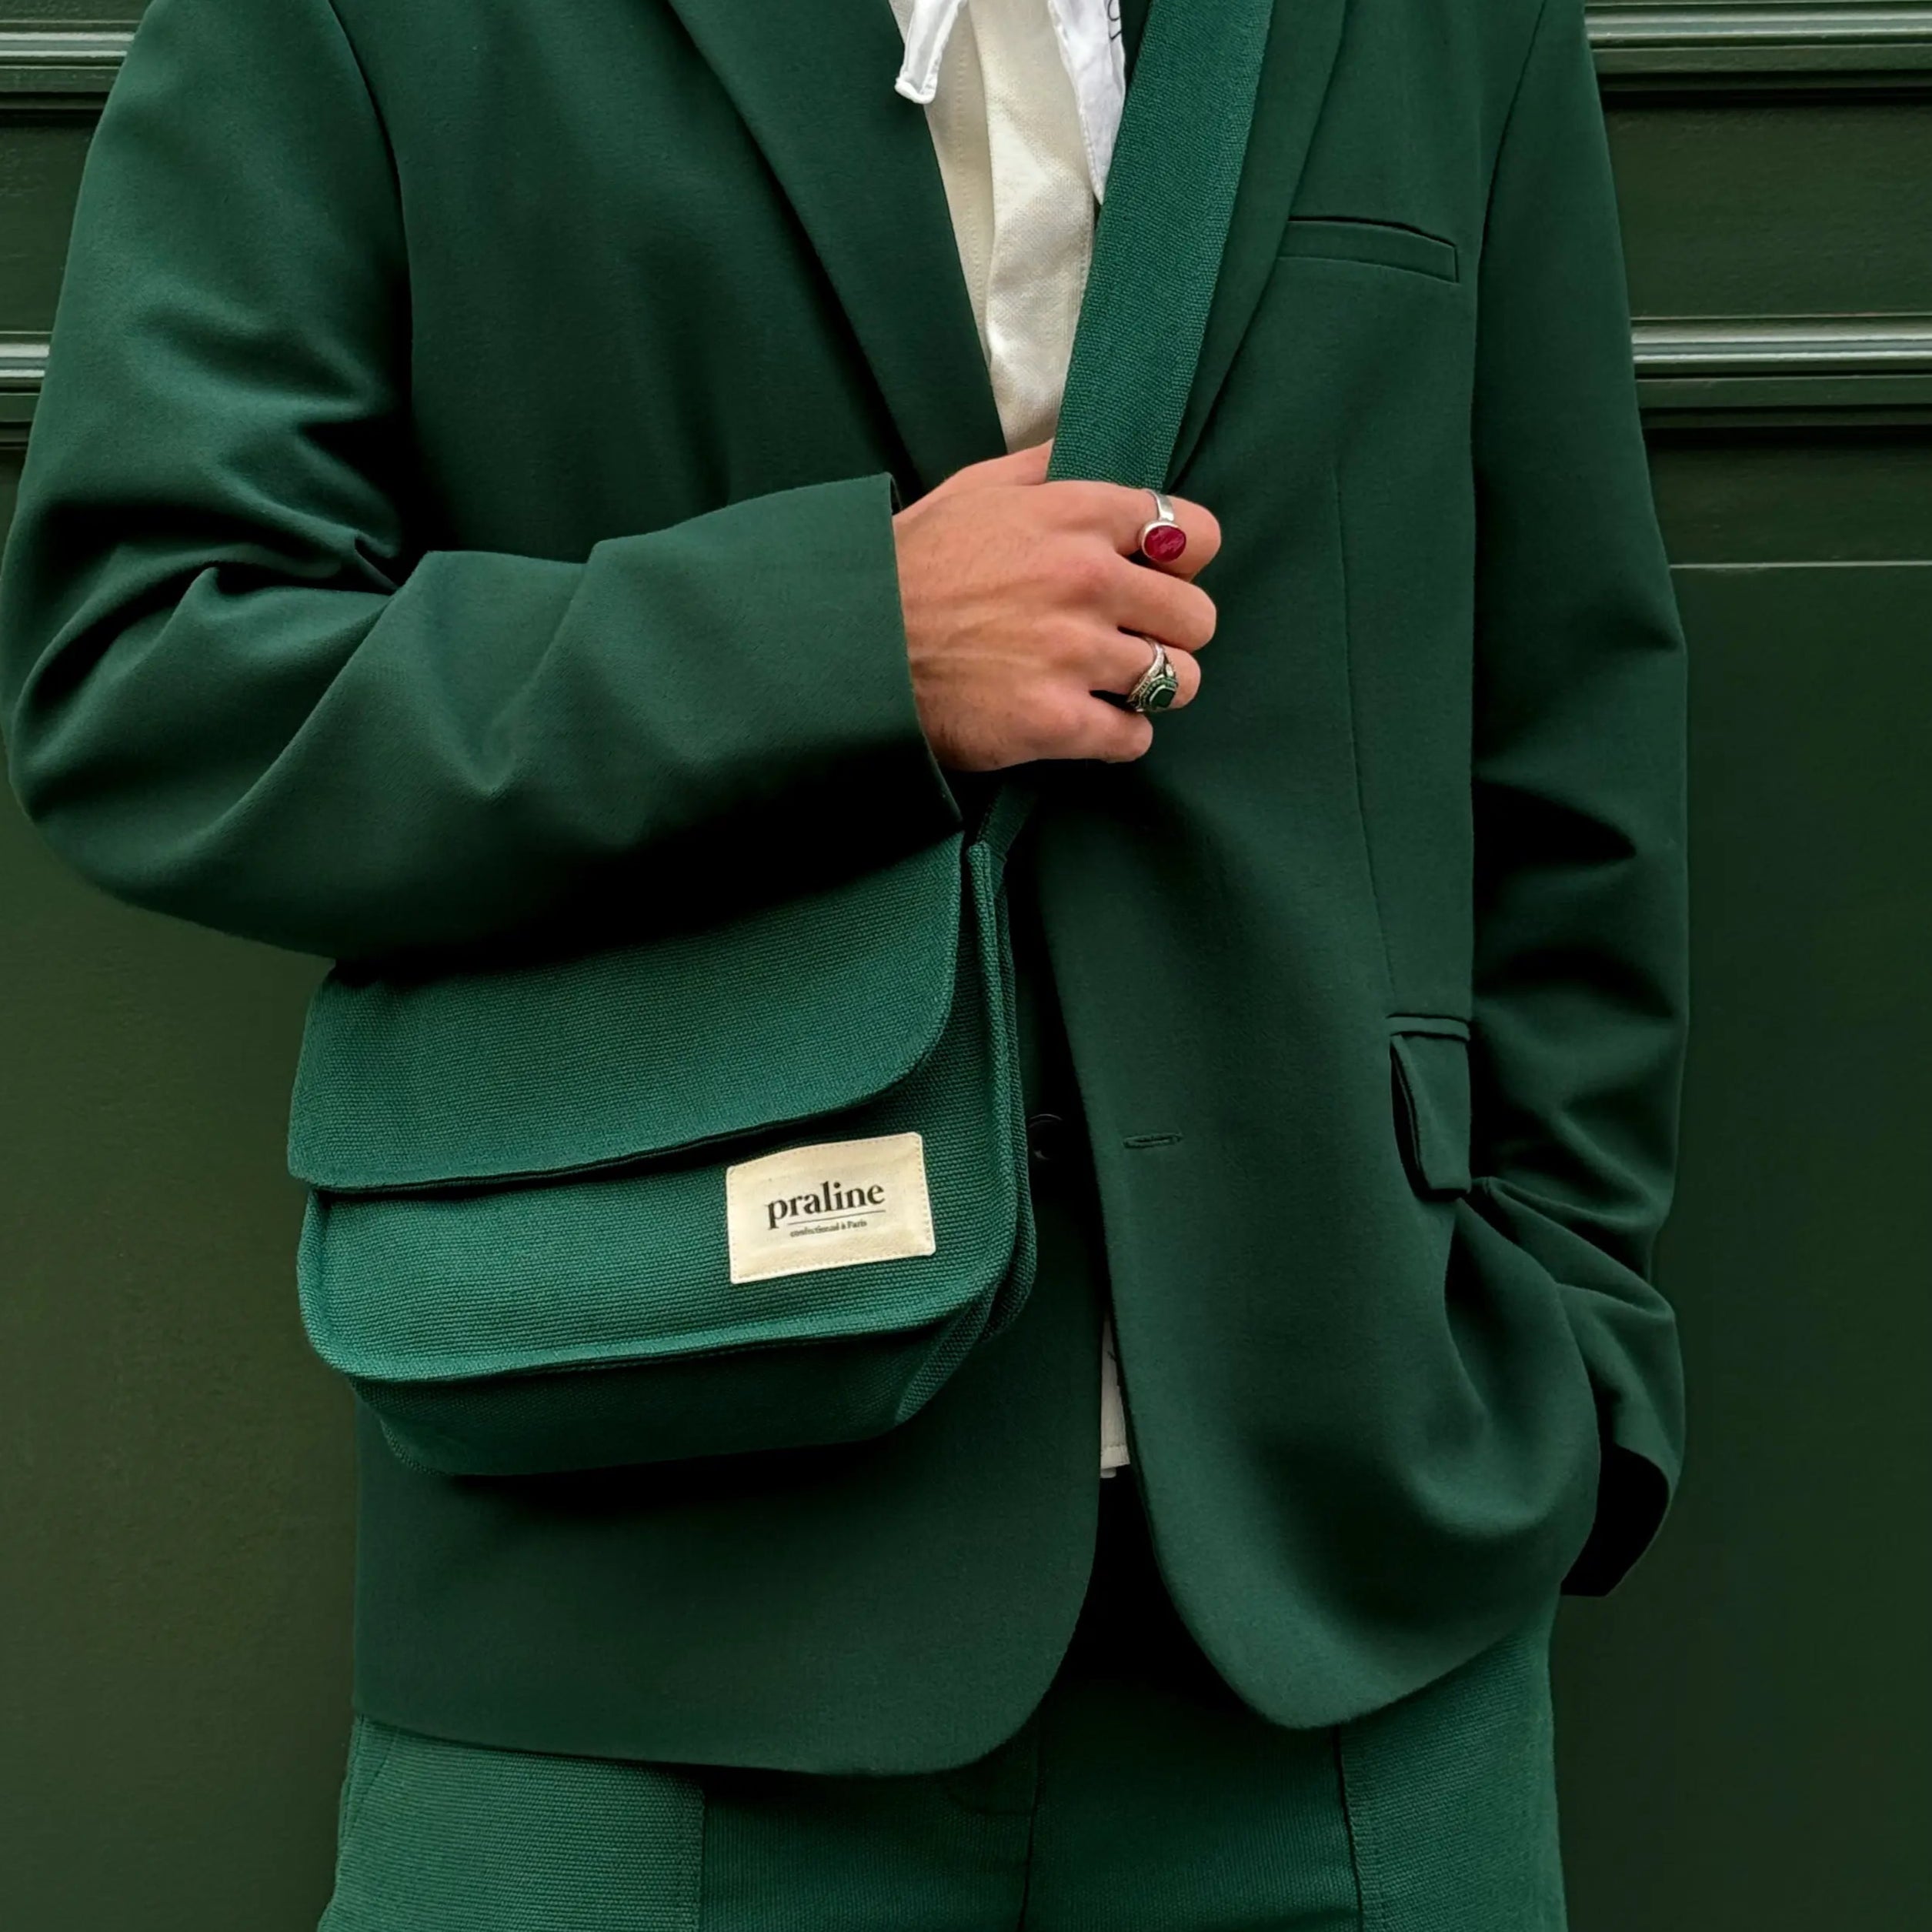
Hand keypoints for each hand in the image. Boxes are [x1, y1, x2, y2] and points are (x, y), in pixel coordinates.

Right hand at [892, 441, 1220, 770]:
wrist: (847, 646)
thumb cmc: (905, 566)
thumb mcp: (971, 490)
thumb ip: (1042, 468)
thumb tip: (1086, 445)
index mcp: (1075, 516)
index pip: (1194, 534)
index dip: (1183, 562)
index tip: (1157, 578)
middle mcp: (1087, 581)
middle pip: (1197, 616)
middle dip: (1170, 632)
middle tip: (1133, 640)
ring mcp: (1073, 654)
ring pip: (1178, 681)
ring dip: (1153, 688)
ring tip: (1116, 687)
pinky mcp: (1054, 721)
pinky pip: (1134, 738)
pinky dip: (1120, 738)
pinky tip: (1092, 725)